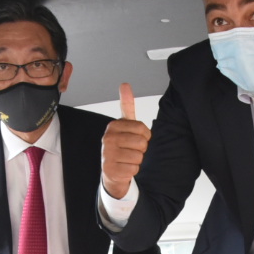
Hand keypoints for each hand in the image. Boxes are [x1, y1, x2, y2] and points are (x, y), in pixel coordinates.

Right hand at [101, 83, 150, 197]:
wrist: (112, 169)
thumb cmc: (122, 145)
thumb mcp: (125, 124)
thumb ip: (127, 105)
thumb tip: (124, 84)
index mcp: (113, 126)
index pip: (142, 128)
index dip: (145, 136)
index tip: (137, 138)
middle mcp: (107, 138)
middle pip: (141, 143)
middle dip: (141, 149)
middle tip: (132, 150)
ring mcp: (107, 154)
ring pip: (138, 157)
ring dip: (137, 160)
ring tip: (128, 159)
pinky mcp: (110, 170)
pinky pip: (133, 169)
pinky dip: (132, 170)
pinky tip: (124, 167)